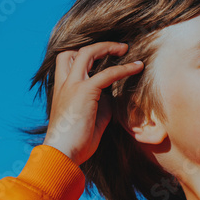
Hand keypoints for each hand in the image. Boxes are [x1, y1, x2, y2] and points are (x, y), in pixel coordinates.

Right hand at [42, 41, 143, 163]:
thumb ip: (100, 102)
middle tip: (117, 48)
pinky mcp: (85, 92)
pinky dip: (124, 68)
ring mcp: (73, 85)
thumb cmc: (76, 141)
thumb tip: (112, 95)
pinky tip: (137, 67)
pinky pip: (107, 73)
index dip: (83, 55)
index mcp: (62, 89)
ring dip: (108, 47)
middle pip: (75, 51)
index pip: (67, 61)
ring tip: (125, 49)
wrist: (64, 153)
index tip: (103, 57)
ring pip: (87, 53)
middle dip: (97, 46)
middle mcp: (65, 84)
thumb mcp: (91, 117)